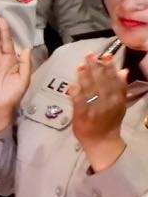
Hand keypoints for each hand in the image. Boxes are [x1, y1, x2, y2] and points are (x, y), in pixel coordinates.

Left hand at [67, 53, 129, 170]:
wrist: (102, 141)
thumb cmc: (109, 120)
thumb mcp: (119, 103)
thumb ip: (120, 87)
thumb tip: (124, 70)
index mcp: (117, 99)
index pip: (114, 80)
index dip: (109, 67)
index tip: (104, 56)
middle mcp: (108, 103)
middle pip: (101, 82)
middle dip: (95, 68)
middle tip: (88, 55)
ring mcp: (94, 109)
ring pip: (90, 90)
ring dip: (85, 77)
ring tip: (80, 65)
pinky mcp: (82, 116)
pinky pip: (79, 102)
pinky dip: (75, 93)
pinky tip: (72, 85)